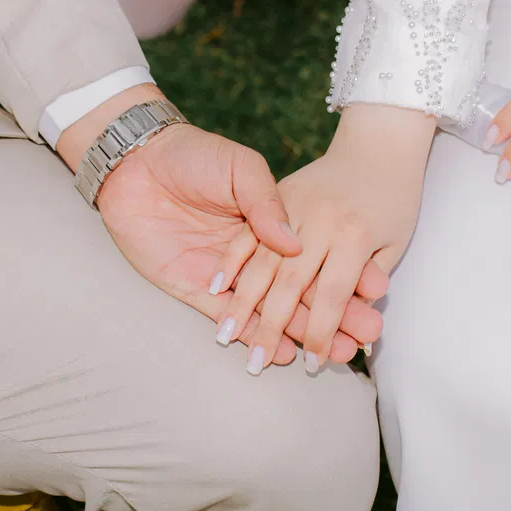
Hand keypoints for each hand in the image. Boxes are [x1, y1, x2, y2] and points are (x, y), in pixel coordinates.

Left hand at [64, 87, 383, 360]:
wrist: (134, 162)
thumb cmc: (192, 155)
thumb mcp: (240, 168)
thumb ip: (266, 203)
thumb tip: (295, 243)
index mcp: (272, 223)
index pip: (316, 257)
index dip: (347, 275)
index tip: (376, 294)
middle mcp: (255, 255)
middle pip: (302, 292)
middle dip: (337, 315)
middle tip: (368, 336)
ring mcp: (228, 277)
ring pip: (273, 313)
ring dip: (305, 334)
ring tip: (338, 355)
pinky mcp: (195, 290)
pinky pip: (231, 320)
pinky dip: (258, 338)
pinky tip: (288, 355)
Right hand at [227, 105, 435, 372]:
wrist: (381, 140)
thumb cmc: (396, 198)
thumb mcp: (396, 239)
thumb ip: (370, 276)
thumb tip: (356, 322)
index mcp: (355, 236)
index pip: (332, 296)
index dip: (320, 333)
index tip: (311, 364)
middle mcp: (322, 221)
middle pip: (290, 285)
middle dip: (271, 329)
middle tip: (255, 366)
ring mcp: (296, 204)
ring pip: (262, 260)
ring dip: (241, 302)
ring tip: (224, 337)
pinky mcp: (277, 191)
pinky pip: (247, 230)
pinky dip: (231, 260)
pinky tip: (215, 287)